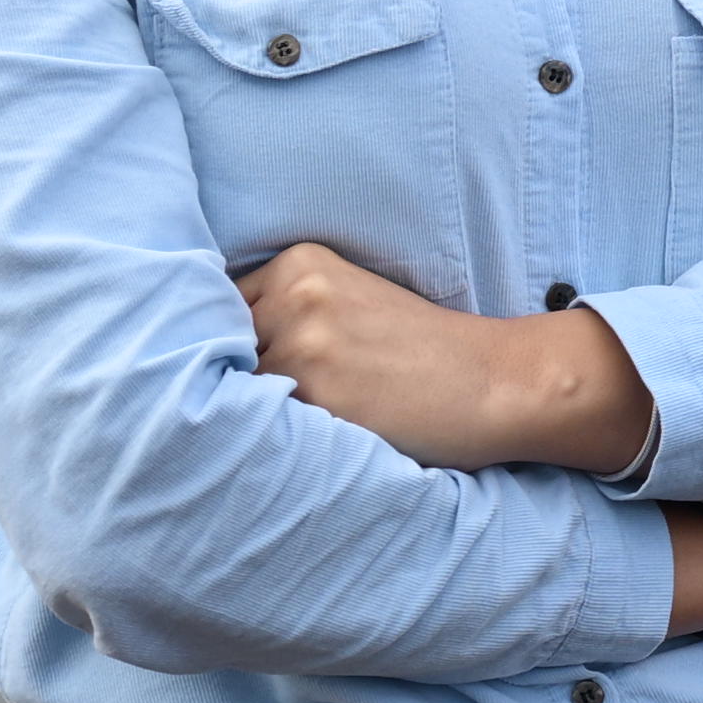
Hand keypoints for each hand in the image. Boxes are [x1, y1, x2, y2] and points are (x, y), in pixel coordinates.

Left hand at [238, 245, 653, 474]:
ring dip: (255, 412)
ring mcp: (304, 343)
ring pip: (238, 388)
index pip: (223, 308)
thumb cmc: (422, 351)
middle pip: (220, 348)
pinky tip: (310, 439)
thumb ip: (286, 312)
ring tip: (300, 424)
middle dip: (242, 378)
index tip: (254, 370)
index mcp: (302, 263)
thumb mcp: (350, 302)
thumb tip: (209, 352)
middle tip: (279, 403)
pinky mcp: (316, 394)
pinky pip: (264, 423)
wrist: (493, 381)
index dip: (233, 347)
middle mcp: (296, 294)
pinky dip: (277, 436)